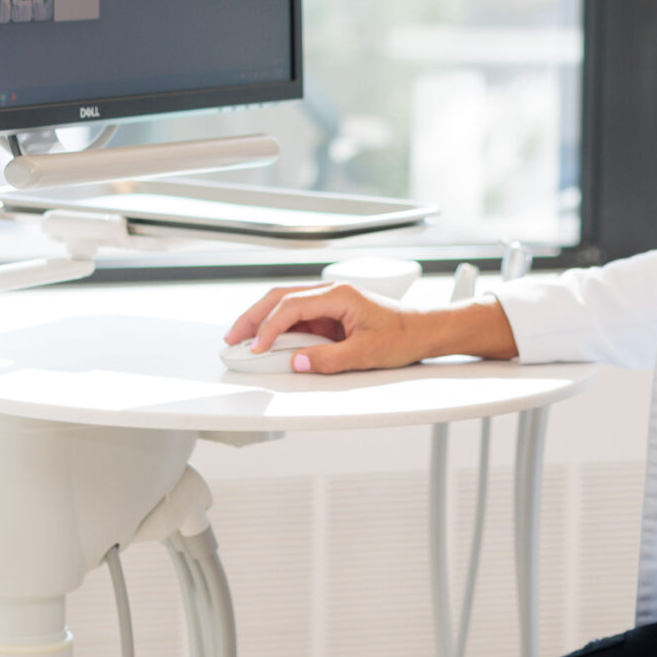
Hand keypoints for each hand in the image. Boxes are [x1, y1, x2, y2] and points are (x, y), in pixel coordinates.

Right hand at [220, 281, 430, 373]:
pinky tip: (265, 342)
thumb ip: (330, 360)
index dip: (269, 327)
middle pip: (280, 298)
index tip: (257, 348)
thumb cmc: (403, 336)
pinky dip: (277, 329)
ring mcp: (328, 304)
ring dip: (261, 320)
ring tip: (240, 339)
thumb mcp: (366, 354)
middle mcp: (330, 294)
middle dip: (252, 317)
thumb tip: (297, 363)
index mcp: (339, 295)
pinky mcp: (329, 316)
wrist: (424, 330)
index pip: (292, 306)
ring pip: (284, 305)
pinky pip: (297, 319)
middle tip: (232, 337)